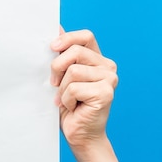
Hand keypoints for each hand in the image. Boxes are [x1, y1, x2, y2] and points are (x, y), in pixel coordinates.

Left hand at [50, 29, 117, 151]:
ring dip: (62, 89)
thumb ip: (62, 52)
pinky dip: (67, 99)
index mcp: (97, 59)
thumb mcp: (61, 75)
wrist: (79, 134)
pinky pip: (74, 88)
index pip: (86, 36)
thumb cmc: (68, 105)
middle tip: (55, 84)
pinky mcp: (106, 92)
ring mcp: (109, 79)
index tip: (52, 47)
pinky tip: (74, 107)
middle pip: (75, 52)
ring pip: (72, 71)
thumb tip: (55, 27)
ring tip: (68, 100)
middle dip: (57, 68)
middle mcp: (107, 66)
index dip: (67, 38)